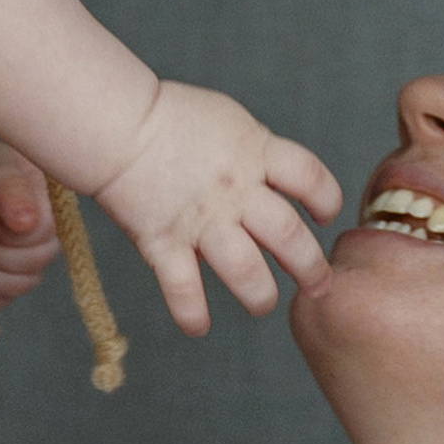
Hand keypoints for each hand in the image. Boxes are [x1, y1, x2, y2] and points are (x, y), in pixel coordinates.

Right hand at [90, 80, 339, 334]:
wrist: (116, 124)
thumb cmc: (168, 117)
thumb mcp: (229, 120)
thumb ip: (255, 151)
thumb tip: (274, 182)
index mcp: (255, 153)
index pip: (311, 179)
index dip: (327, 200)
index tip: (323, 216)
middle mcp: (236, 191)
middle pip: (289, 235)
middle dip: (310, 267)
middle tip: (317, 284)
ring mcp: (200, 220)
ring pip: (246, 272)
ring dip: (261, 296)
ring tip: (262, 303)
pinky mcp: (163, 242)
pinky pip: (183, 290)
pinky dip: (192, 315)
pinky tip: (199, 326)